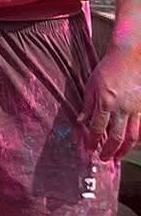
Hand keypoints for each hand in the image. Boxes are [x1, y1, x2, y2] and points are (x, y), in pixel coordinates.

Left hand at [82, 40, 140, 162]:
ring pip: (131, 136)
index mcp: (105, 102)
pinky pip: (140, 128)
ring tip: (117, 156)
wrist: (130, 57)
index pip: (97, 128)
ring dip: (124, 149)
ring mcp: (135, 109)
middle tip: (104, 158)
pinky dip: (136, 139)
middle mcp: (121, 108)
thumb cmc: (108, 68)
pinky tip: (131, 144)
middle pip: (115, 136)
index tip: (89, 149)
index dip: (93, 141)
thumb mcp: (91, 84)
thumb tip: (81, 122)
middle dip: (109, 150)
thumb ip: (87, 104)